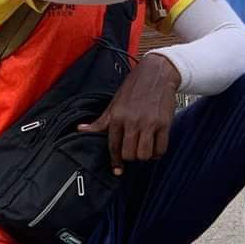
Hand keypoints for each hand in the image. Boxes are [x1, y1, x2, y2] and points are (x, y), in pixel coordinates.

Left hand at [76, 53, 180, 174]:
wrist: (157, 73)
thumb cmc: (134, 88)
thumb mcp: (114, 103)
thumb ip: (101, 122)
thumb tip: (80, 129)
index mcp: (117, 117)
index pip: (113, 146)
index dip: (115, 162)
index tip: (118, 170)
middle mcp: (132, 121)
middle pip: (130, 154)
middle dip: (132, 157)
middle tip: (134, 151)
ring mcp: (149, 123)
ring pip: (145, 154)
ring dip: (145, 156)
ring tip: (145, 148)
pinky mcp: (164, 123)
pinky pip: (161, 149)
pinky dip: (158, 152)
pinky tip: (155, 146)